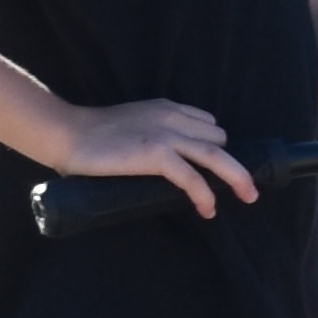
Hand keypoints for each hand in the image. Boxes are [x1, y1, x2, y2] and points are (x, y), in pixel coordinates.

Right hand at [53, 98, 253, 216]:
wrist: (69, 134)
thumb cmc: (94, 135)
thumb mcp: (133, 124)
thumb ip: (153, 134)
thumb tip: (168, 161)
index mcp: (168, 109)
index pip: (208, 124)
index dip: (217, 146)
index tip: (222, 168)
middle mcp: (173, 118)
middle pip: (218, 139)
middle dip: (229, 163)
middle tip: (240, 187)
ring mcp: (166, 135)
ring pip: (216, 155)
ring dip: (237, 178)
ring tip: (248, 196)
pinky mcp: (156, 154)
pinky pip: (192, 177)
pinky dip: (205, 194)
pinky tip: (208, 209)